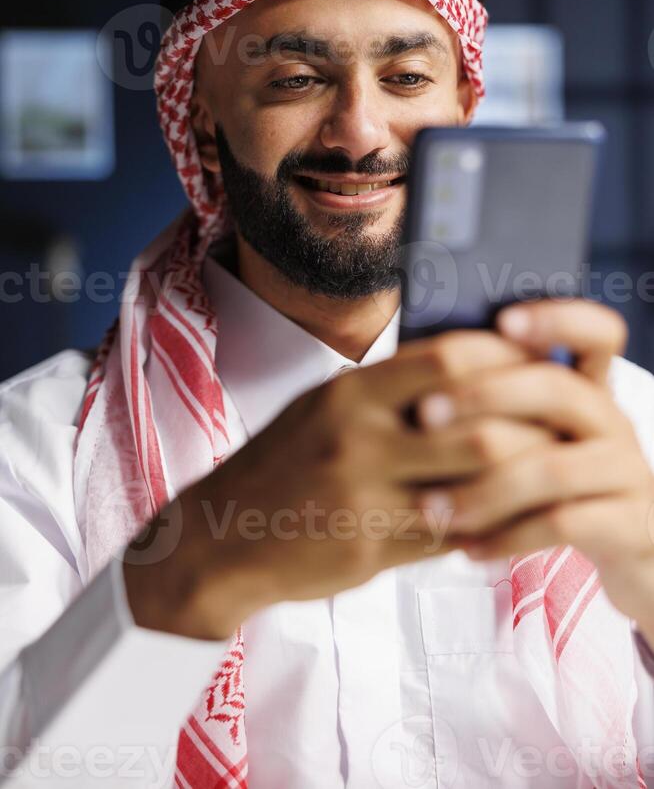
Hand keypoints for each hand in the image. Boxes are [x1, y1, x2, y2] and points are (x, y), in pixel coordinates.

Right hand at [124, 328, 541, 640]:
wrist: (220, 535)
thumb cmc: (282, 462)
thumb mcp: (322, 406)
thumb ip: (385, 389)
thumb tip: (464, 368)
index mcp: (348, 394)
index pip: (446, 358)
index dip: (502, 359)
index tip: (531, 365)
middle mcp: (357, 440)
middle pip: (475, 425)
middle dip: (526, 430)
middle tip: (552, 431)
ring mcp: (364, 499)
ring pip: (473, 488)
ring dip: (512, 483)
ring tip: (531, 476)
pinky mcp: (370, 550)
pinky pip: (450, 536)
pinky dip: (480, 526)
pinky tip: (490, 518)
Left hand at [418, 300, 653, 638]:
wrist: (627, 551)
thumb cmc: (557, 485)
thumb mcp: (539, 436)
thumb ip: (500, 405)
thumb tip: (417, 372)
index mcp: (589, 388)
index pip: (597, 332)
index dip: (557, 318)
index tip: (502, 321)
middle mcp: (611, 420)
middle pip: (558, 389)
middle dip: (485, 396)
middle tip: (423, 415)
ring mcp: (625, 471)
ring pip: (552, 468)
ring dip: (481, 488)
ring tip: (429, 507)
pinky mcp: (628, 525)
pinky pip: (562, 525)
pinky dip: (507, 537)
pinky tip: (466, 548)